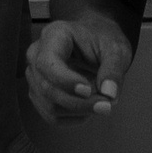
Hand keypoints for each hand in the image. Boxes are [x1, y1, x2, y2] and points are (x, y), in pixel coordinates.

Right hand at [27, 11, 132, 125]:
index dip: (65, 81)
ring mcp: (34, 75)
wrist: (97, 41)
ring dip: (79, 112)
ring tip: (101, 103)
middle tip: (107, 104)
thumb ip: (114, 69)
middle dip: (79, 103)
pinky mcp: (38, 93)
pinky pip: (52, 116)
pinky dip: (74, 117)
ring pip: (49, 106)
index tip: (89, 91)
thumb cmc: (104, 41)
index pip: (47, 63)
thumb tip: (109, 94)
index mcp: (53, 35)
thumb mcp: (116, 49)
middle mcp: (37, 54)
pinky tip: (89, 107)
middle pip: (47, 89)